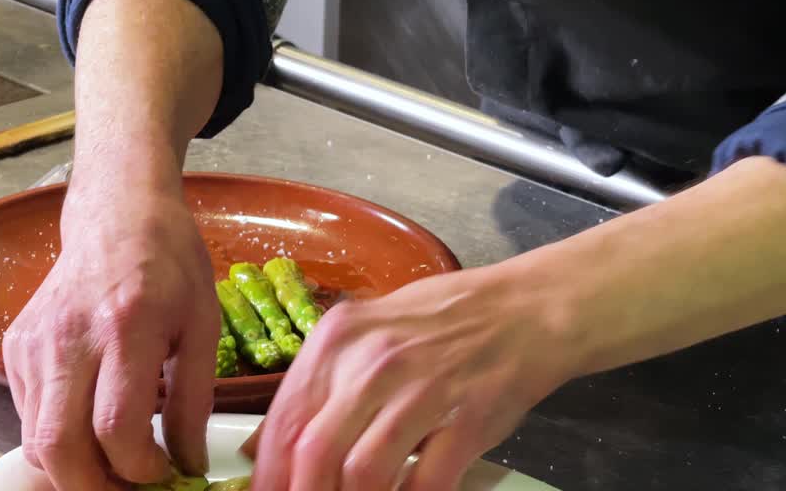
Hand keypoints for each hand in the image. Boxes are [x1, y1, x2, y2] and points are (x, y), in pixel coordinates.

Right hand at [3, 170, 218, 488]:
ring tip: (115, 464)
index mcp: (126, 325)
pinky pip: (28, 417)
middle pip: (58, 448)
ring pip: (36, 441)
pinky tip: (91, 426)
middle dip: (94, 488)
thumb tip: (189, 466)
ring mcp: (34, 343)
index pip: (115, 427)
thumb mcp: (202, 325)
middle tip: (129, 487)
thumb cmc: (169, 263)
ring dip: (74, 469)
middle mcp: (69, 336)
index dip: (140, 470)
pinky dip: (57, 439)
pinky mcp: (15, 347)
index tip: (163, 473)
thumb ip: (195, 402)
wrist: (118, 213)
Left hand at [246, 263, 578, 490]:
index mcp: (338, 340)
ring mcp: (422, 391)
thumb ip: (316, 387)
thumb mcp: (364, 335)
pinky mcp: (467, 421)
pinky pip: (425, 483)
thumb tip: (262, 447)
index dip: (269, 475)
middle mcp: (373, 363)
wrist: (524, 310)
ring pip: (363, 473)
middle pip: (315, 452)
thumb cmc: (440, 322)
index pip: (284, 420)